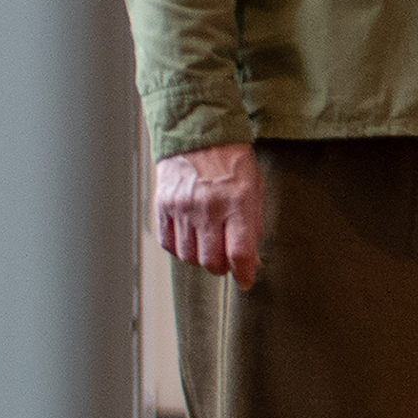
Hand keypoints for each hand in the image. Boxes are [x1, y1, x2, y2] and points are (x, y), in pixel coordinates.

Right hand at [153, 144, 265, 286]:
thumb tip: (252, 260)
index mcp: (238, 201)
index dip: (244, 273)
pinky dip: (181, 249)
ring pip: (189, 256)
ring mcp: (182, 207)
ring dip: (201, 259)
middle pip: (211, 260)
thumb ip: (253, 225)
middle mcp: (208, 207)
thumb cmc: (232, 163)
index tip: (246, 281)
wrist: (197, 135)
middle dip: (222, 267)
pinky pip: (169, 244)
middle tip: (226, 261)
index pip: (239, 251)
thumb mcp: (255, 189)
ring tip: (209, 247)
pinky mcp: (163, 206)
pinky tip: (190, 239)